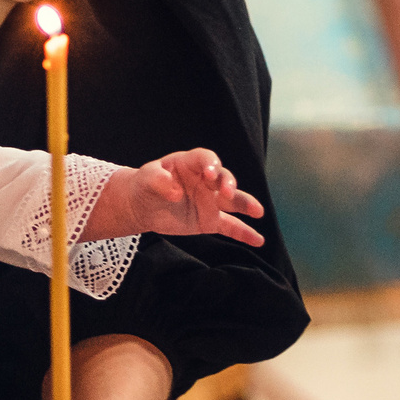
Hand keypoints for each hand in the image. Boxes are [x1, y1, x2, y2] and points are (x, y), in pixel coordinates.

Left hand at [90, 150, 264, 247]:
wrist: (142, 205)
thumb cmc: (146, 185)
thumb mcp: (147, 179)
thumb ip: (160, 181)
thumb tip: (175, 192)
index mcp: (191, 164)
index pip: (206, 159)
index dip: (211, 164)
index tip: (210, 174)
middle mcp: (205, 180)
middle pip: (223, 178)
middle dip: (228, 183)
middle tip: (227, 192)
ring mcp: (210, 201)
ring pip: (232, 201)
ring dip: (245, 204)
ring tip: (258, 211)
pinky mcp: (210, 220)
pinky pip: (230, 226)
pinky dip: (244, 233)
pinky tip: (258, 240)